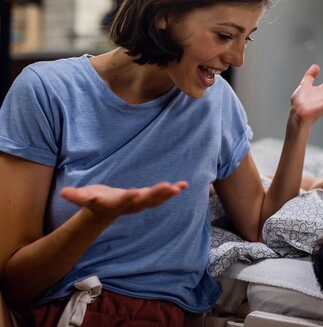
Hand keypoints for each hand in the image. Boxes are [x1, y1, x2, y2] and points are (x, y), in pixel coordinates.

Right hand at [60, 181, 187, 220]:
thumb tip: (64, 193)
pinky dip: (172, 190)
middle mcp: (129, 206)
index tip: (134, 192)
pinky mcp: (146, 199)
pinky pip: (162, 196)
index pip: (120, 202)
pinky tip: (185, 185)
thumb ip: (76, 196)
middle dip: (155, 195)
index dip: (127, 198)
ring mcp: (139, 204)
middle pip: (143, 201)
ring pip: (155, 200)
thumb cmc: (93, 200)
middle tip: (167, 187)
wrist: (104, 211)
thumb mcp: (83, 198)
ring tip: (179, 187)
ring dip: (167, 194)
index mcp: (113, 205)